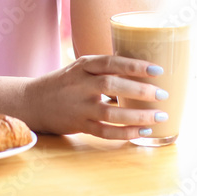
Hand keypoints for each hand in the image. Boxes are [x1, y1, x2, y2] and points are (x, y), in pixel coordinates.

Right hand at [23, 55, 167, 138]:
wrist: (33, 101)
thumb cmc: (66, 82)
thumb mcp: (81, 67)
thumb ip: (106, 68)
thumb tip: (143, 70)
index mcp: (84, 65)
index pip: (111, 62)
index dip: (134, 65)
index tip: (157, 70)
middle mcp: (80, 85)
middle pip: (112, 86)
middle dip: (140, 91)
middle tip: (162, 94)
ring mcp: (78, 107)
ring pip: (110, 113)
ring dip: (137, 116)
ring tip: (158, 117)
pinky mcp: (78, 125)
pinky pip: (104, 132)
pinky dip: (124, 133)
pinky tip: (142, 133)